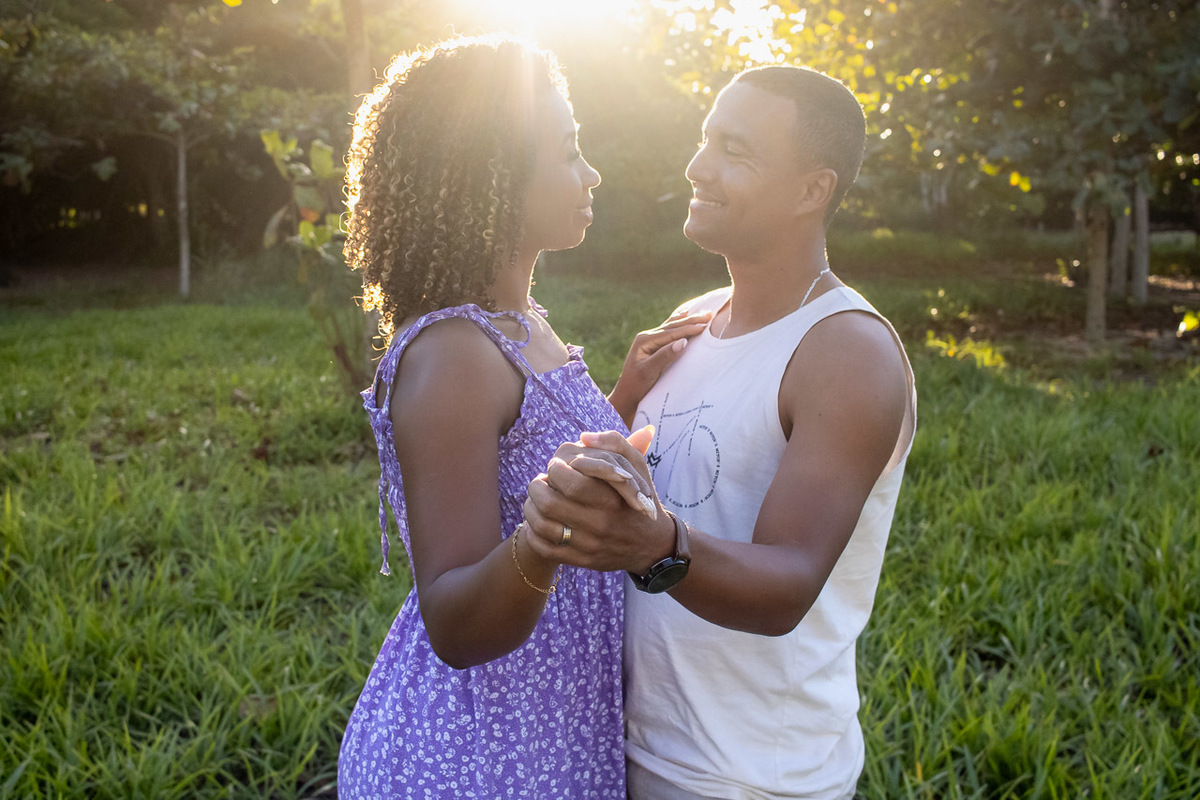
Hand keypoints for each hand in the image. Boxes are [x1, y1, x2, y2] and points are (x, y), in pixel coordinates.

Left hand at [522, 429, 674, 572]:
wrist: (652, 545)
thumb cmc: (639, 498)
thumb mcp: (637, 466)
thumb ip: (615, 443)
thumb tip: (584, 437)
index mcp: (612, 498)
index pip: (570, 482)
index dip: (556, 469)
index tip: (557, 466)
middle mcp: (601, 523)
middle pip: (550, 503)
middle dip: (538, 487)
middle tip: (541, 481)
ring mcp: (590, 545)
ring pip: (543, 526)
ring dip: (531, 508)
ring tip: (536, 499)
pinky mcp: (583, 561)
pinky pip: (546, 549)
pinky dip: (533, 534)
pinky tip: (537, 522)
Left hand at [608, 308, 711, 425]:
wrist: (627, 395)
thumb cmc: (637, 385)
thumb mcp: (649, 371)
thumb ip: (665, 356)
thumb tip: (683, 341)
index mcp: (645, 340)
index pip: (671, 332)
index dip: (689, 328)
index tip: (705, 326)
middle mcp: (647, 337)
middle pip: (672, 326)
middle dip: (691, 320)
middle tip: (709, 314)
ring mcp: (649, 340)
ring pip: (672, 326)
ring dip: (688, 320)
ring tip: (703, 313)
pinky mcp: (653, 345)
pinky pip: (669, 331)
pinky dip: (680, 324)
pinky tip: (685, 316)